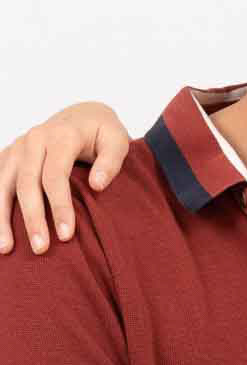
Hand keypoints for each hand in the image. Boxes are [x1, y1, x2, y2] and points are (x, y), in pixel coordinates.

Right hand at [0, 103, 130, 255]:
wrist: (82, 115)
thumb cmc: (103, 133)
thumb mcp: (117, 141)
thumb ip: (111, 162)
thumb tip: (97, 186)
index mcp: (61, 136)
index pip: (55, 177)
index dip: (59, 207)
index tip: (66, 235)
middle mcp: (34, 140)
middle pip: (27, 185)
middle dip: (32, 219)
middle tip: (41, 248)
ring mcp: (17, 147)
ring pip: (2, 185)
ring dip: (1, 218)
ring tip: (6, 248)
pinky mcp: (8, 155)